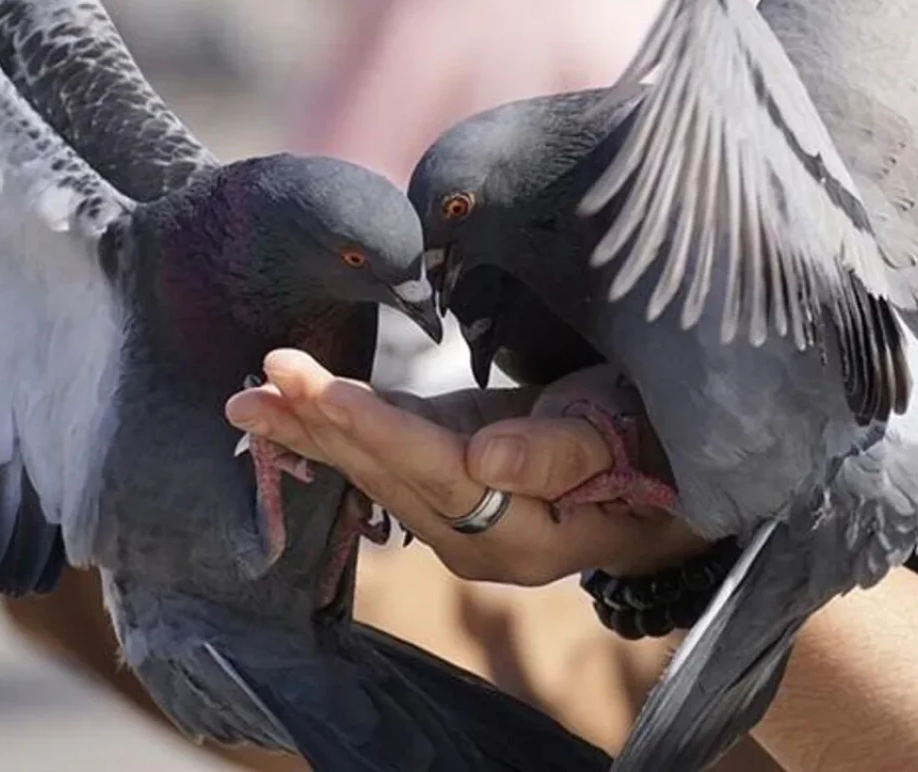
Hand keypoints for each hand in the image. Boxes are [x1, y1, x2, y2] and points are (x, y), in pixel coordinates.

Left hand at [224, 350, 705, 585]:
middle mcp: (475, 536)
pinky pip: (388, 453)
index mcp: (521, 534)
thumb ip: (559, 455)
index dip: (371, 429)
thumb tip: (486, 463)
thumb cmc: (658, 448)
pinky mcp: (452, 474)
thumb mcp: (624, 439)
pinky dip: (340, 428)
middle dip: (320, 426)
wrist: (665, 467)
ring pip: (376, 467)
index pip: (433, 474)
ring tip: (252, 397)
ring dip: (313, 430)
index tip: (310, 389)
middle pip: (388, 475)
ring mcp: (458, 510)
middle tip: (256, 380)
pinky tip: (294, 409)